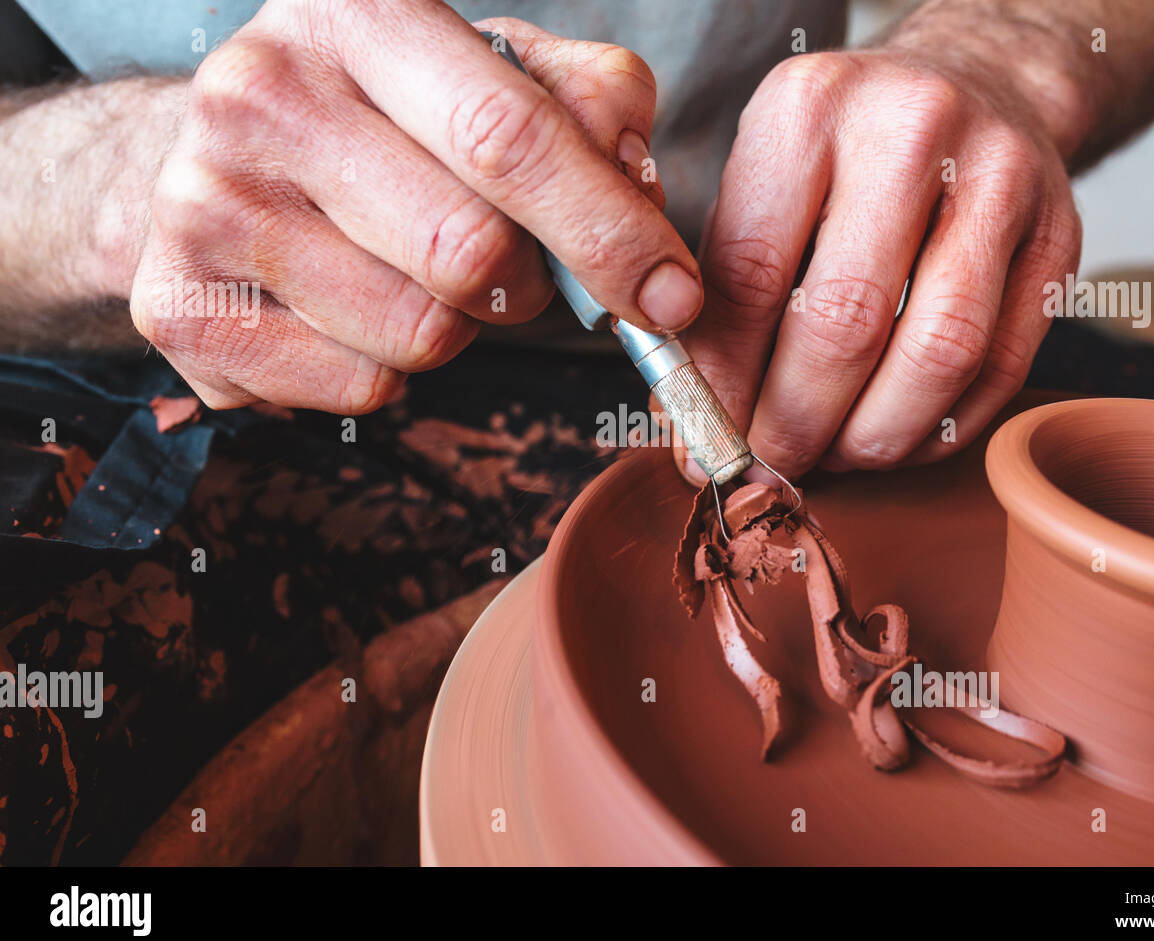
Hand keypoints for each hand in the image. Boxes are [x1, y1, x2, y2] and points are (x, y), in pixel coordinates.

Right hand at [130, 1, 699, 411]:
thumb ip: (589, 107)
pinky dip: (388, 369)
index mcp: (356, 16)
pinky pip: (359, 388)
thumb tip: (637, 189)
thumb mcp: (491, 72)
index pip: (506, 136)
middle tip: (512, 266)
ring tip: (416, 276)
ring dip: (456, 328)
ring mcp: (205, 204)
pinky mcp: (180, 307)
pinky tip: (355, 311)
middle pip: (469, 252)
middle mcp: (261, 96)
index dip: (608, 230)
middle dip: (527, 284)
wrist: (209, 159)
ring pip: (419, 333)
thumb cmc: (382, 120)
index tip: (670, 295)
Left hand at [684, 44, 1080, 479]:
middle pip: (845, 323)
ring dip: (875, 436)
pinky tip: (896, 438)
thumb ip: (722, 288)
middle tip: (771, 463)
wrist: (978, 81)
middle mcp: (911, 130)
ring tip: (834, 456)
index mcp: (809, 109)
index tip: (707, 436)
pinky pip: (1000, 368)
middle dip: (797, 422)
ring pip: (938, 355)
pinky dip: (940, 429)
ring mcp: (1000, 181)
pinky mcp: (1060, 237)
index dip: (725, 378)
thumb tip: (691, 417)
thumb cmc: (847, 150)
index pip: (752, 275)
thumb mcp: (765, 176)